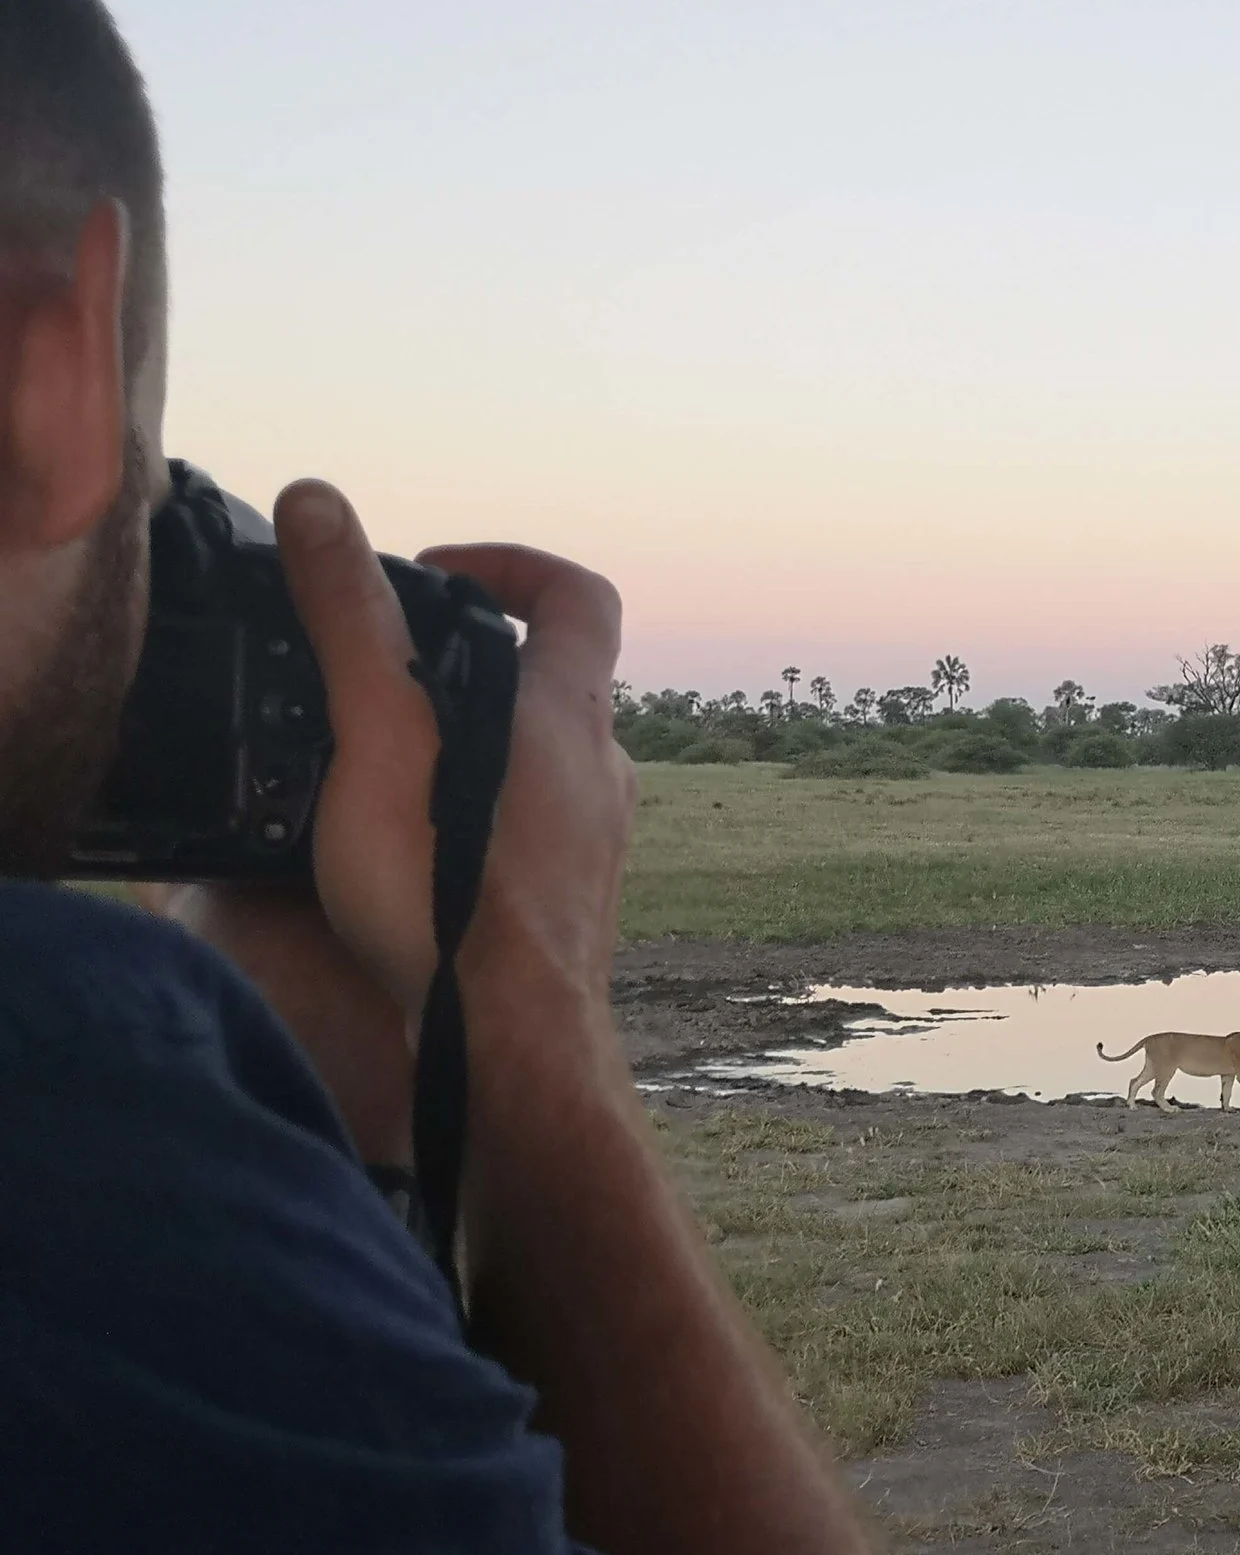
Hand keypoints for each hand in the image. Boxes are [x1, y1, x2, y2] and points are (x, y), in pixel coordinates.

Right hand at [163, 484, 632, 1157]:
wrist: (508, 1050)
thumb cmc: (449, 899)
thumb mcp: (380, 738)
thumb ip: (352, 622)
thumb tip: (320, 505)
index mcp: (568, 716)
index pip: (578, 594)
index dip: (512, 562)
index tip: (434, 573)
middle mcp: (603, 773)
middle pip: (558, 678)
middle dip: (473, 657)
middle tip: (386, 670)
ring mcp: (598, 843)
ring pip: (545, 759)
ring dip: (475, 739)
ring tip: (382, 758)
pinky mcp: (573, 904)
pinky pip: (535, 828)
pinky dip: (481, 811)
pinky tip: (413, 846)